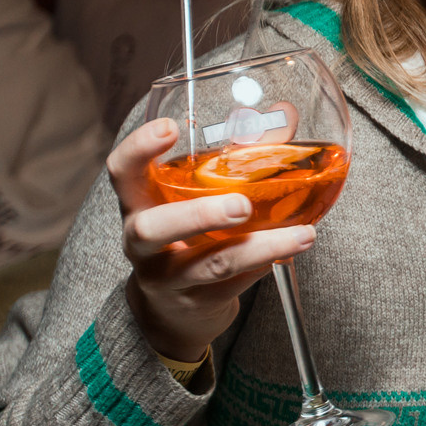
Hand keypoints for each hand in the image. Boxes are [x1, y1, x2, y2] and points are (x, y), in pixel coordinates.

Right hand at [109, 118, 312, 360]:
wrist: (169, 312)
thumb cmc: (186, 237)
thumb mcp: (195, 198)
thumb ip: (238, 155)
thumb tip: (285, 114)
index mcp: (139, 204)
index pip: (122, 172)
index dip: (139, 149)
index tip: (170, 128)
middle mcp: (143, 243)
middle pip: (153, 229)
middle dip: (199, 215)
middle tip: (242, 204)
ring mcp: (167, 278)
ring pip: (209, 265)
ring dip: (260, 247)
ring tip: (303, 235)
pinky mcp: (198, 303)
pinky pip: (235, 284)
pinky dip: (268, 264)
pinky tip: (294, 249)